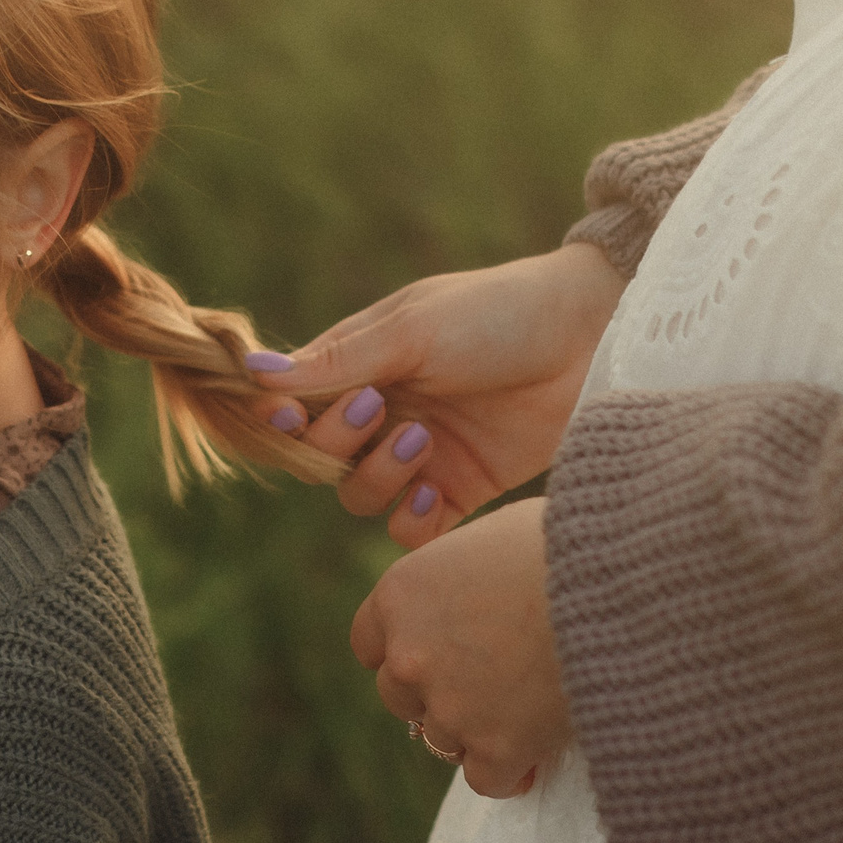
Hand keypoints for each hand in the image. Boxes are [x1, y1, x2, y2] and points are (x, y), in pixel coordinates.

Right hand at [251, 243, 623, 542]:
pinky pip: (410, 528)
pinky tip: (431, 493)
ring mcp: (421, 451)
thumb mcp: (412, 330)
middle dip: (338, 442)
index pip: (295, 403)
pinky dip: (409, 520)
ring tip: (422, 441)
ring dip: (377, 477)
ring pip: (359, 495)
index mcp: (361, 362)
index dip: (285, 419)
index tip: (291, 417)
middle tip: (381, 410)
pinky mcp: (461, 487)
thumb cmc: (498, 314)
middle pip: (320, 455)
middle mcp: (383, 409)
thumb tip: (250, 373)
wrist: (592, 337)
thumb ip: (336, 362)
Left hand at [350, 496, 569, 796]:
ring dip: (475, 729)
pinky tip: (536, 752)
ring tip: (523, 711)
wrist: (625, 588)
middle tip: (488, 682)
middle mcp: (410, 654)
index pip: (369, 643)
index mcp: (401, 593)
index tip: (437, 652)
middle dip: (436, 692)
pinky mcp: (496, 749)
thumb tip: (467, 590)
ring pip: (442, 739)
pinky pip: (487, 778)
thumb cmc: (569, 543)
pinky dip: (510, 769)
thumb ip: (458, 574)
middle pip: (400, 695)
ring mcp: (449, 707)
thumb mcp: (493, 536)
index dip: (403, 649)